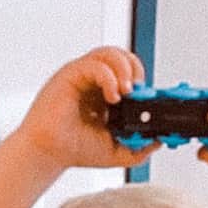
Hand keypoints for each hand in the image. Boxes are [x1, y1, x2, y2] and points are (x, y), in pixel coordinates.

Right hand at [16, 47, 159, 173]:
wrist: (48, 155)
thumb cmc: (74, 149)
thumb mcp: (115, 152)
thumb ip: (138, 148)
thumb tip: (159, 140)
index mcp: (105, 93)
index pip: (130, 72)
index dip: (143, 80)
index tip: (151, 98)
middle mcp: (94, 81)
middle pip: (123, 56)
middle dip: (136, 70)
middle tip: (138, 93)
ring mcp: (82, 75)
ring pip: (110, 53)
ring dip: (125, 69)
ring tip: (127, 92)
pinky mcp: (71, 74)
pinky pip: (95, 64)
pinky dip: (109, 77)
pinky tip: (113, 96)